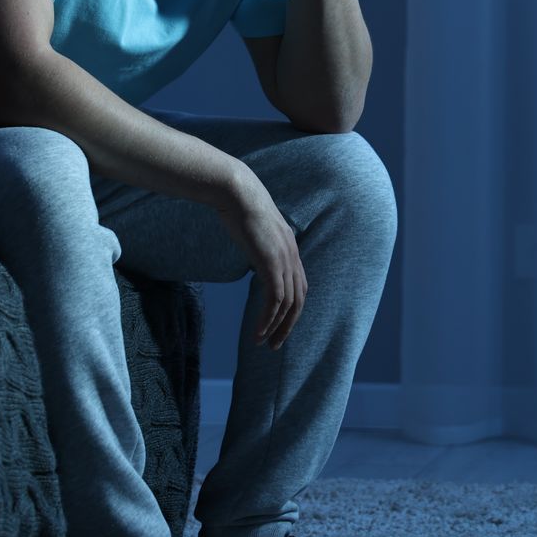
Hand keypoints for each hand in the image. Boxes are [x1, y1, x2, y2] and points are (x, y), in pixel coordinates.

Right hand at [211, 166, 307, 349]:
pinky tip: (257, 331)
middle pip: (299, 301)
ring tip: (263, 343)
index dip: (291, 309)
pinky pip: (275, 301)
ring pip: (288, 305)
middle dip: (288, 325)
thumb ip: (259, 242)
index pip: (298, 287)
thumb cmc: (239, 206)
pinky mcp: (272, 264)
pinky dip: (268, 319)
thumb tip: (252, 247)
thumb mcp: (254, 229)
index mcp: (290, 249)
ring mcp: (284, 261)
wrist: (237, 192)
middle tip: (274, 344)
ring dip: (276, 327)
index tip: (277, 324)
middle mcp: (292, 256)